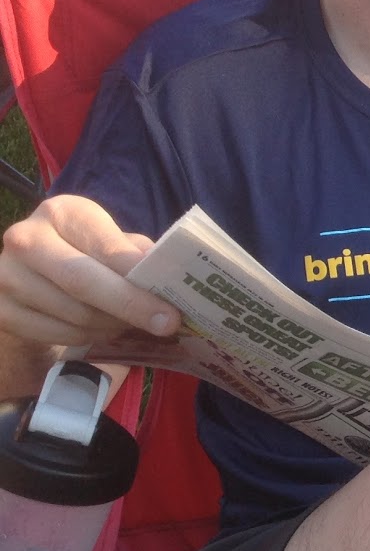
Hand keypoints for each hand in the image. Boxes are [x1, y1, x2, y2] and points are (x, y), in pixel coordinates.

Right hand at [0, 196, 177, 346]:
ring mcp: (7, 276)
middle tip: (166, 325)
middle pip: (83, 283)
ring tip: (131, 321)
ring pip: (75, 315)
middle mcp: (26, 239)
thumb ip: (137, 255)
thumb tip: (168, 280)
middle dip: (131, 307)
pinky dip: (90, 337)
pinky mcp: (1, 311)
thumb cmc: (84, 249)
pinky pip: (60, 335)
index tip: (172, 308)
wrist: (31, 267)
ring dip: (113, 325)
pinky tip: (103, 327)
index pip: (106, 250)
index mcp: (61, 213)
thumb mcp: (110, 239)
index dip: (139, 282)